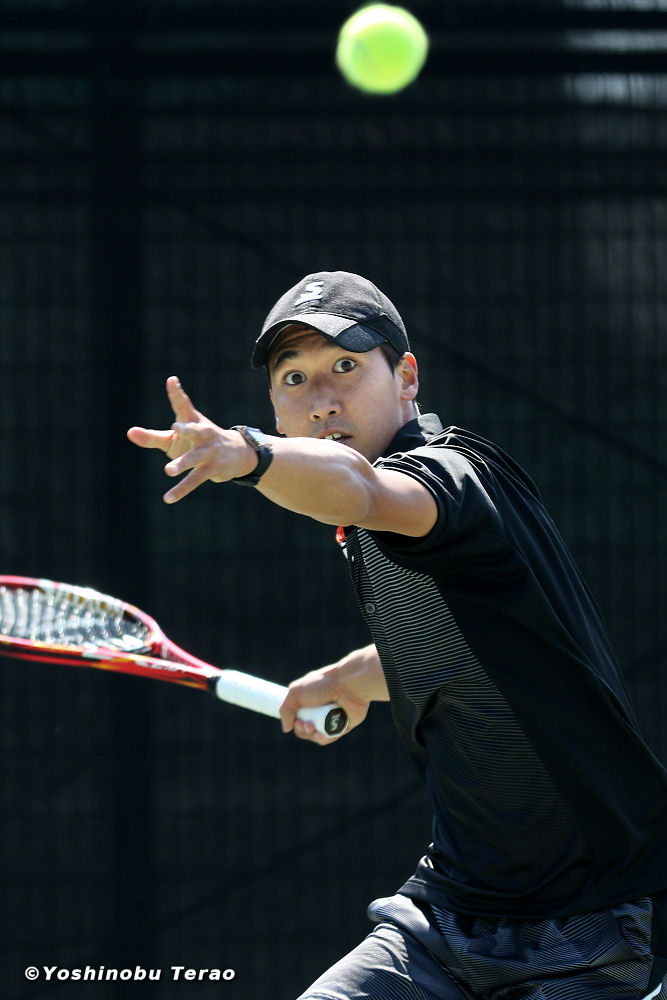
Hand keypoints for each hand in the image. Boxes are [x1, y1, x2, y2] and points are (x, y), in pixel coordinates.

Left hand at [127, 376, 256, 502]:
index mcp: (192, 421)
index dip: (177, 393)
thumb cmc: (199, 441)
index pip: (183, 404)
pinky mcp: (211, 468)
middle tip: (175, 427)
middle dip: (187, 429)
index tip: (171, 381)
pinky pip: (195, 480)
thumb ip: (152, 437)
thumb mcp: (174, 438)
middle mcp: (202, 434)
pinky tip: (168, 498)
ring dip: (182, 464)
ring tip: (168, 470)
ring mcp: (208, 452)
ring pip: (194, 458)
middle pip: (195, 430)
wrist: (237, 454)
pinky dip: (181, 489)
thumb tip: (129, 432)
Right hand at [280, 664, 371, 746]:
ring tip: (313, 728)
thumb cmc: (322, 685)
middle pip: (306, 730)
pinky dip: (324, 738)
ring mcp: (332, 718)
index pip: (297, 718)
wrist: (347, 685)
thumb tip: (286, 728)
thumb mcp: (296, 692)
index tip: (297, 720)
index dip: (295, 724)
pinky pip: (331, 737)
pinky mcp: (343, 725)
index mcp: (309, 701)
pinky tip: (320, 735)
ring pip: (318, 736)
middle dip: (303, 730)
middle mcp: (320, 710)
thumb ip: (286, 709)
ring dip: (312, 735)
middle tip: (306, 724)